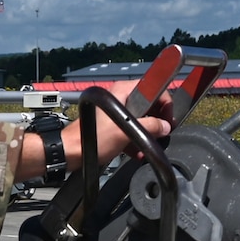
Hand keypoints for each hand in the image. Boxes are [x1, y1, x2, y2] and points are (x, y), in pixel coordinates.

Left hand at [12, 79, 174, 181]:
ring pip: (141, 119)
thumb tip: (165, 127)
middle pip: (150, 105)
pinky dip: (135, 140)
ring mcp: (116, 111)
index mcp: (123, 91)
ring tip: (146, 147)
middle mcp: (121, 97)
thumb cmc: (92, 139)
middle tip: (159, 135)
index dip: (165, 104)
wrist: (72, 152)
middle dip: (156, 122)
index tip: (167, 120)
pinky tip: (136, 152)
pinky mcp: (113, 125)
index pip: (155, 88)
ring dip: (146, 134)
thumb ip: (150, 127)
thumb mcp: (126, 132)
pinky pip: (131, 129)